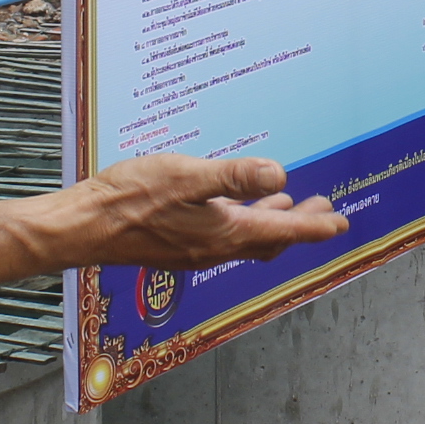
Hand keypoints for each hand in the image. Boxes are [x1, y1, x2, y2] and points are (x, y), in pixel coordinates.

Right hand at [77, 154, 348, 265]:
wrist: (83, 228)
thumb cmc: (129, 199)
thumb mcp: (187, 176)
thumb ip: (234, 176)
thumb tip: (280, 174)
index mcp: (225, 232)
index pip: (284, 230)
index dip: (315, 226)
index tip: (341, 223)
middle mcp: (215, 247)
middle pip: (271, 238)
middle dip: (300, 224)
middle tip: (324, 211)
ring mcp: (196, 249)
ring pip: (247, 238)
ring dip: (272, 221)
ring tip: (288, 202)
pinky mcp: (178, 245)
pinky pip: (225, 237)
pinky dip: (244, 221)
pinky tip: (234, 205)